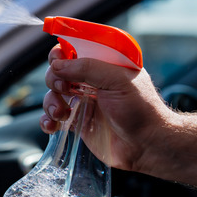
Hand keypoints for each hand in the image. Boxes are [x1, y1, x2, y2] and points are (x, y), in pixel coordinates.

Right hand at [39, 44, 171, 170]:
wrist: (148, 147)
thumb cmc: (142, 110)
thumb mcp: (118, 81)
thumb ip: (87, 68)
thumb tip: (57, 65)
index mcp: (103, 64)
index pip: (76, 49)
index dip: (62, 52)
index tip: (57, 62)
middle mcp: (91, 81)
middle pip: (58, 71)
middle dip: (53, 79)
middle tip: (63, 89)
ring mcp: (83, 101)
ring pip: (52, 94)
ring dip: (50, 102)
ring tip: (61, 114)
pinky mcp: (78, 122)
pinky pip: (53, 117)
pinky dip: (47, 120)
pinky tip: (52, 126)